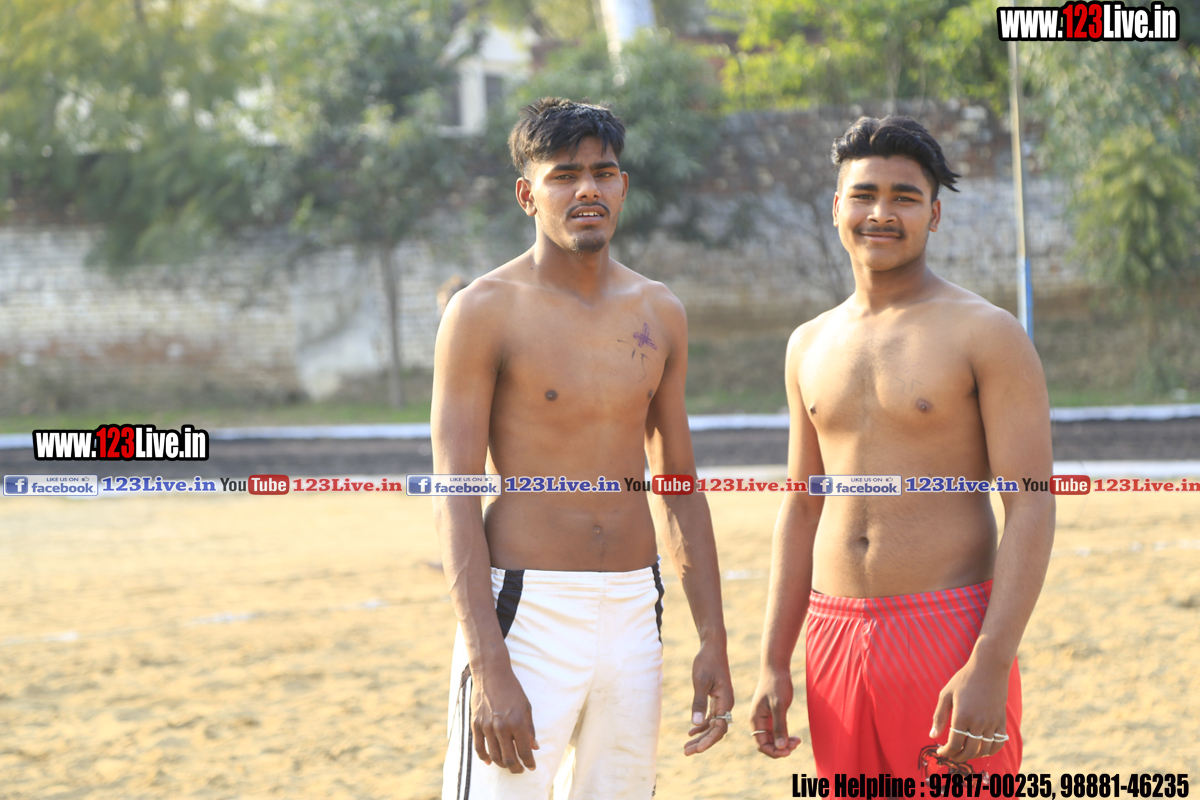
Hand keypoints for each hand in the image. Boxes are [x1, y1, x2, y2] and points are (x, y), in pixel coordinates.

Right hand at [471, 667, 538, 772]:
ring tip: (507, 765)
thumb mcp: (526, 707)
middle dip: (516, 768)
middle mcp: (502, 727)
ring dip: (502, 764)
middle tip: (519, 770)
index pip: (524, 751)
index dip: (529, 763)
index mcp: (518, 722)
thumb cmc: (512, 690)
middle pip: (509, 758)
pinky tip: (490, 761)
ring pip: (494, 755)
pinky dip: (484, 757)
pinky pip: (479, 747)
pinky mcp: (476, 724)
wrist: (492, 674)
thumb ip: (530, 729)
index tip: (531, 767)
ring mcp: (487, 726)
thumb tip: (534, 747)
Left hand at [683, 640, 733, 755]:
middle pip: (716, 730)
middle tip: (686, 752)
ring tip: (687, 747)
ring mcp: (722, 702)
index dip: (708, 740)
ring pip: (713, 725)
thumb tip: (695, 723)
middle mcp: (726, 704)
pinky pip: (710, 717)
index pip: (719, 728)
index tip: (697, 749)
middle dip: (702, 743)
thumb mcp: (700, 681)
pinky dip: (701, 725)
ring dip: (701, 736)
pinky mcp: (717, 699)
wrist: (712, 647)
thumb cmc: (706, 662)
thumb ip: (698, 702)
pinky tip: (691, 733)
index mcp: (725, 701)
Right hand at [750, 665, 801, 757]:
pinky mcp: (772, 715)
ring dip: (784, 743)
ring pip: (773, 739)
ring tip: (798, 741)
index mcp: (755, 719)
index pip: (761, 745)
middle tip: (796, 744)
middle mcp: (758, 721)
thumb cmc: (776, 684)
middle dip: (781, 748)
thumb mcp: (779, 705)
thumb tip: (781, 747)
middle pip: (767, 744)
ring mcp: (765, 719)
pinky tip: (795, 737)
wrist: (776, 668)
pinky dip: (785, 736)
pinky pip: (777, 732)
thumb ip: (779, 726)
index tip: (789, 751)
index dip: (774, 752)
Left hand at [930, 655, 1010, 762]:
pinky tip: (981, 749)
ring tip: (964, 752)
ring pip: (983, 750)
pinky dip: (990, 751)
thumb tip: (933, 736)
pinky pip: (998, 743)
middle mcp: (978, 722)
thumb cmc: (964, 679)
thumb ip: (939, 716)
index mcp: (962, 715)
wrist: (989, 667)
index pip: (954, 744)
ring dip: (973, 755)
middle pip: (969, 751)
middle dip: (958, 757)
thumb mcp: (946, 694)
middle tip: (951, 755)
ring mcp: (992, 722)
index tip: (940, 751)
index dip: (946, 751)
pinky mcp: (1002, 721)